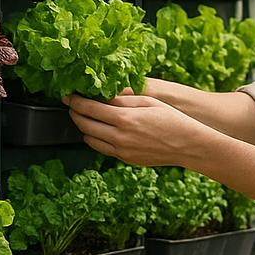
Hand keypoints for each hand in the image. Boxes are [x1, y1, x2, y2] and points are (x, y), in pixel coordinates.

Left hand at [63, 91, 205, 166]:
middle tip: (71, 104)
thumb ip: (122, 99)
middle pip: (85, 124)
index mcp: (125, 118)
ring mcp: (121, 150)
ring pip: (90, 139)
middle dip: (74, 113)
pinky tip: (97, 129)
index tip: (68, 95)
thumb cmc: (170, 118)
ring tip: (82, 116)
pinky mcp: (124, 159)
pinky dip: (94, 138)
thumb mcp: (147, 101)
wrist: (186, 144)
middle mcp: (120, 136)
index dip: (75, 101)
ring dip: (82, 127)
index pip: (90, 108)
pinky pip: (102, 148)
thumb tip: (102, 96)